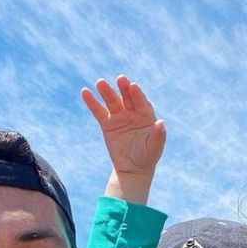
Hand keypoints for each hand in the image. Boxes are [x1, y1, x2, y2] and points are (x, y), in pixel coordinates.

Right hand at [81, 75, 165, 201]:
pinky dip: (92, 102)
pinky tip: (85, 92)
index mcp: (146, 115)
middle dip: (123, 88)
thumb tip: (161, 123)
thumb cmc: (147, 156)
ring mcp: (119, 117)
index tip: (133, 86)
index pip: (141, 102)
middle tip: (120, 79)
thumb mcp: (154, 147)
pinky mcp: (107, 124)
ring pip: (112, 101)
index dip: (137, 94)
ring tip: (100, 82)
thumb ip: (158, 135)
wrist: (132, 168)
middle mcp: (133, 112)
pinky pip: (99, 111)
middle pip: (127, 97)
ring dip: (106, 92)